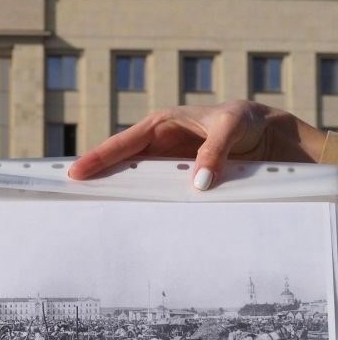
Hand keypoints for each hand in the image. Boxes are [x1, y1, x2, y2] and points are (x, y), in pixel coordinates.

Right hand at [68, 100, 325, 189]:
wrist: (267, 136)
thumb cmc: (245, 122)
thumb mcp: (232, 127)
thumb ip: (214, 151)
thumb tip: (198, 183)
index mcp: (161, 124)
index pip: (122, 143)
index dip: (97, 158)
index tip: (75, 173)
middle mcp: (158, 144)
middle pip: (120, 163)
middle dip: (97, 177)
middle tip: (72, 195)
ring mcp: (166, 163)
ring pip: (134, 179)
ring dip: (118, 193)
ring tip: (95, 211)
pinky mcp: (177, 178)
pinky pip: (155, 191)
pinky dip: (143, 202)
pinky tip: (135, 217)